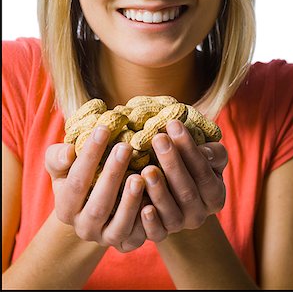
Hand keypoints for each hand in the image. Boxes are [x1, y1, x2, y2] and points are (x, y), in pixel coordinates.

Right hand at [45, 126, 146, 251]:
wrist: (96, 208)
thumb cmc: (80, 176)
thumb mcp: (63, 166)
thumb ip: (58, 156)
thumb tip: (69, 152)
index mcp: (66, 208)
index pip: (76, 181)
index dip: (89, 155)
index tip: (103, 129)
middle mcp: (84, 228)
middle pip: (98, 204)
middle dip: (112, 174)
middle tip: (125, 147)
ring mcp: (106, 239)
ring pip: (119, 225)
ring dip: (130, 201)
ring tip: (140, 175)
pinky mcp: (127, 244)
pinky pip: (137, 236)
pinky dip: (146, 221)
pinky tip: (154, 199)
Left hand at [140, 120, 226, 240]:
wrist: (171, 193)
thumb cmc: (189, 165)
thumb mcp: (207, 156)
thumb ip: (212, 152)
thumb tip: (205, 152)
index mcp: (214, 194)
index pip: (203, 170)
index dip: (189, 148)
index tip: (173, 124)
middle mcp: (199, 214)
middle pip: (187, 190)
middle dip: (172, 162)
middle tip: (158, 138)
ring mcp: (179, 226)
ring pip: (171, 212)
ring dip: (159, 191)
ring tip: (147, 168)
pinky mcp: (160, 235)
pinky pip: (156, 233)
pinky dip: (149, 222)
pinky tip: (142, 206)